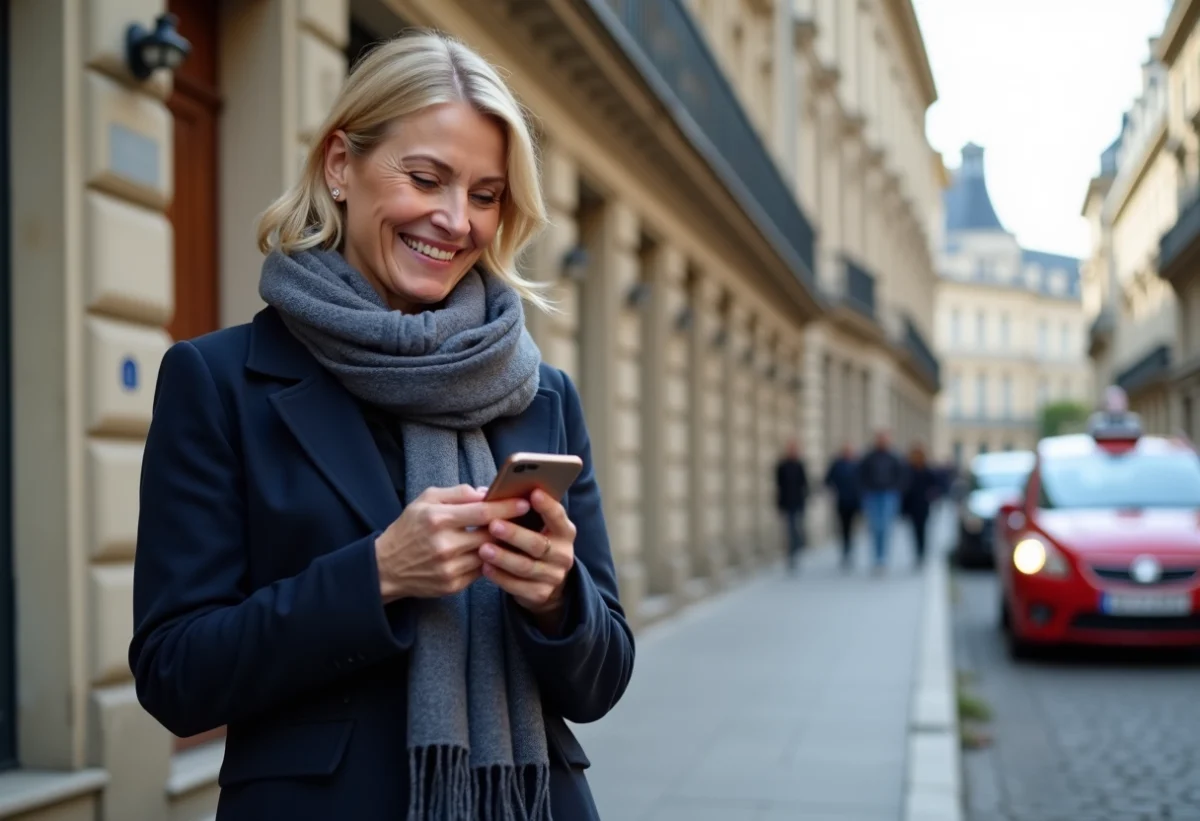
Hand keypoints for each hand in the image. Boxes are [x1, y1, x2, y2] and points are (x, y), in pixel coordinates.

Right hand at [374, 484, 531, 603]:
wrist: (386, 567)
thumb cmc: (409, 528)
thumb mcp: (426, 500)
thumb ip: (457, 493)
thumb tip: (486, 492)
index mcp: (439, 519)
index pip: (483, 512)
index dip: (507, 507)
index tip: (525, 502)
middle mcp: (445, 545)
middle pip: (491, 535)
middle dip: (511, 526)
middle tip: (526, 519)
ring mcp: (450, 568)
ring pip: (489, 554)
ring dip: (503, 545)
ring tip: (515, 535)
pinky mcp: (453, 585)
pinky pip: (482, 571)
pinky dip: (490, 561)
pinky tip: (496, 552)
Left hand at [479, 489, 576, 619]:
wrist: (545, 580)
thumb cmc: (533, 542)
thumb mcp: (536, 527)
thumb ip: (524, 513)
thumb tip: (500, 495)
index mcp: (565, 532)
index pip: (558, 516)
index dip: (547, 506)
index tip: (532, 493)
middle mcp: (564, 554)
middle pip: (538, 544)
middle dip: (515, 534)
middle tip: (493, 524)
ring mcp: (554, 576)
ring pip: (525, 567)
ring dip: (503, 557)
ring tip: (483, 549)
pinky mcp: (541, 594)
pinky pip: (517, 587)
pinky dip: (500, 577)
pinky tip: (485, 568)